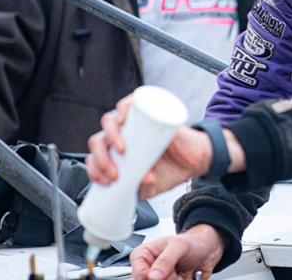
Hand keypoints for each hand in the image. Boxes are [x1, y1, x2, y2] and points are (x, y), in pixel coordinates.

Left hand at [85, 95, 212, 197]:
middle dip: (101, 157)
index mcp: (118, 154)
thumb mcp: (154, 187)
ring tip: (122, 150)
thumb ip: (144, 190)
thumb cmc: (171, 169)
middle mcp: (123, 136)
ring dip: (110, 135)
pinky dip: (122, 108)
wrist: (196, 159)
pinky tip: (122, 120)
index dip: (95, 168)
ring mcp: (134, 123)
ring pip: (109, 121)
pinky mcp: (149, 112)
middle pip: (99, 140)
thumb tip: (142, 181)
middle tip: (115, 172)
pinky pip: (130, 103)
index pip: (96, 157)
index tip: (105, 180)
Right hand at [130, 224, 225, 279]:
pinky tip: (184, 277)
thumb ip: (166, 260)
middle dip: (169, 278)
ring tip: (181, 272)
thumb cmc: (192, 243)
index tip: (164, 272)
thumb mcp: (179, 246)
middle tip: (176, 269)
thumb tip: (152, 275)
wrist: (208, 252)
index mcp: (143, 255)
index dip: (152, 276)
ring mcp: (159, 279)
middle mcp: (149, 270)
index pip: (140, 275)